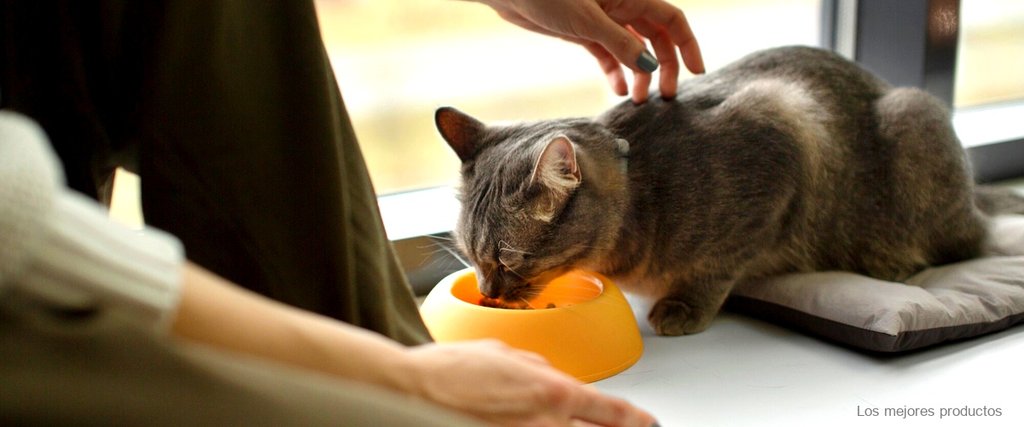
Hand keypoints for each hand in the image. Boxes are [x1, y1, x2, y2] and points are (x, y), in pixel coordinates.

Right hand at [401, 340, 656, 425]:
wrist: (411, 393)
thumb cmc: (448, 372)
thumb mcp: (503, 353)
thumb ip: (536, 366)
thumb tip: (551, 373)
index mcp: (552, 391)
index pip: (611, 412)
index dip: (635, 420)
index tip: (647, 422)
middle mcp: (547, 424)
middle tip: (621, 426)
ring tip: (557, 421)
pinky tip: (530, 424)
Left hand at [475, 0, 703, 103]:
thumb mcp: (587, 20)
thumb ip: (620, 43)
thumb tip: (650, 67)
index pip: (672, 20)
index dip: (688, 44)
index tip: (697, 73)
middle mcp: (622, 6)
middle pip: (656, 39)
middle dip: (664, 67)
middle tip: (664, 97)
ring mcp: (603, 20)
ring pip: (633, 50)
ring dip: (638, 75)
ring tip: (637, 101)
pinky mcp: (583, 32)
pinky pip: (608, 55)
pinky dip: (614, 72)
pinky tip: (616, 90)